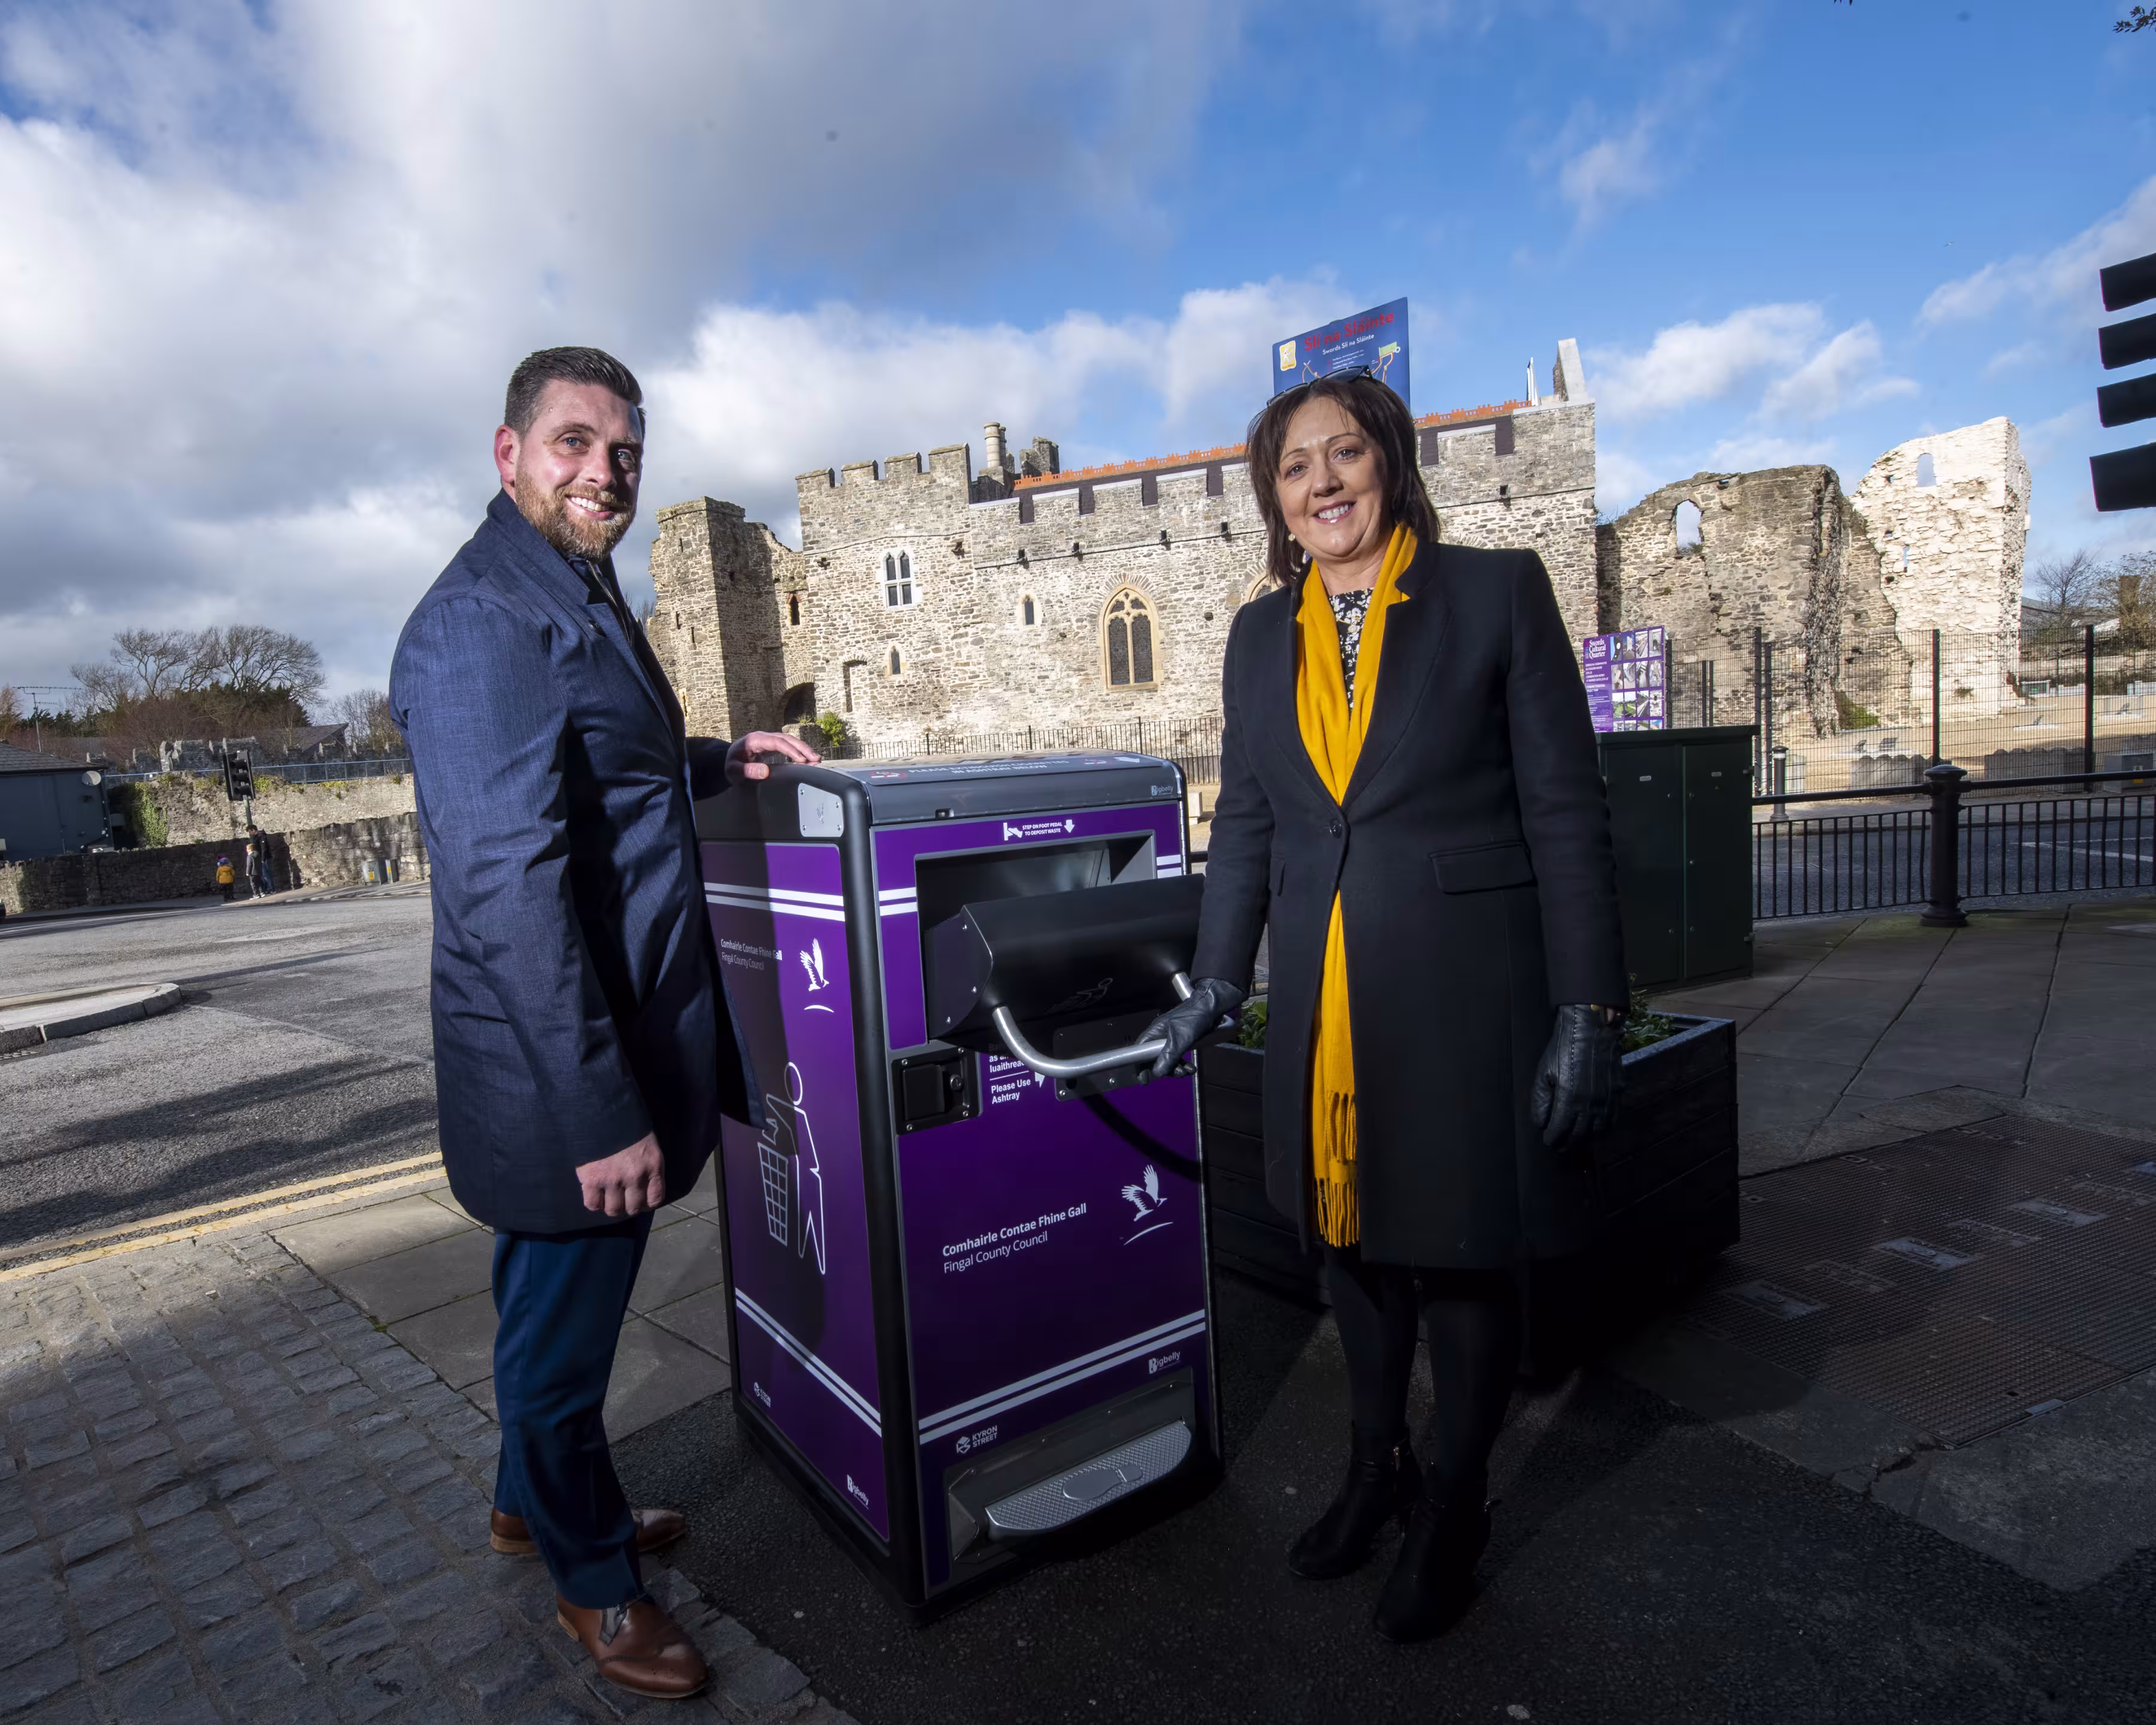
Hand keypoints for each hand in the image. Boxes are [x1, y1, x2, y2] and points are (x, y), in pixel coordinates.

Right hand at [576, 1132, 666, 1217]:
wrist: (602, 1113)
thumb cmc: (626, 1125)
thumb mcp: (647, 1143)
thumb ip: (648, 1165)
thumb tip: (643, 1185)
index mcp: (652, 1165)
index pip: (655, 1198)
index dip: (647, 1204)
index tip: (641, 1201)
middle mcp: (635, 1176)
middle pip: (634, 1208)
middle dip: (629, 1206)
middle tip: (622, 1200)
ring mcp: (613, 1180)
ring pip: (614, 1210)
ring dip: (611, 1206)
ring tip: (608, 1198)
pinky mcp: (592, 1180)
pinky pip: (593, 1204)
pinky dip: (594, 1203)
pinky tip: (595, 1195)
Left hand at [726, 731, 821, 782]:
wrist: (726, 761)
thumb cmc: (730, 766)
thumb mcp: (734, 771)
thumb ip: (747, 771)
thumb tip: (766, 772)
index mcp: (754, 740)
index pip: (777, 742)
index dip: (790, 750)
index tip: (801, 759)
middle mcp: (763, 737)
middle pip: (787, 738)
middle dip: (802, 747)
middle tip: (816, 758)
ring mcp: (768, 740)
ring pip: (789, 740)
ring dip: (803, 748)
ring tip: (816, 759)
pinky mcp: (771, 745)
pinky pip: (787, 745)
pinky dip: (798, 751)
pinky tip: (807, 758)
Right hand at [1140, 979, 1246, 1079]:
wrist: (1211, 1007)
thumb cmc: (1194, 1016)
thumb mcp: (1180, 1038)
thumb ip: (1168, 1056)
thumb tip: (1157, 1073)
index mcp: (1154, 1033)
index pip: (1140, 1052)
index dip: (1141, 1067)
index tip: (1146, 1080)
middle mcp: (1160, 1037)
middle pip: (1155, 1059)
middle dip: (1166, 1069)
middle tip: (1178, 1073)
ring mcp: (1171, 1039)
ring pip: (1168, 1060)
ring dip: (1177, 1069)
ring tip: (1188, 1071)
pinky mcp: (1181, 1042)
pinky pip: (1178, 1057)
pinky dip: (1183, 1064)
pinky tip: (1191, 1068)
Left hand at [1529, 1004, 1625, 1151]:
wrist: (1592, 1030)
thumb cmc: (1562, 1050)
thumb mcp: (1543, 1073)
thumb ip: (1540, 1101)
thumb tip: (1540, 1124)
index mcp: (1569, 1099)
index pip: (1559, 1131)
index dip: (1552, 1139)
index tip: (1548, 1141)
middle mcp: (1590, 1104)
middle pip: (1579, 1136)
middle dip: (1568, 1144)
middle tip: (1559, 1146)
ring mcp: (1607, 1101)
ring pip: (1597, 1132)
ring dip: (1585, 1141)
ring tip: (1575, 1142)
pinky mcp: (1618, 1095)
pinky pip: (1612, 1121)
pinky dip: (1602, 1131)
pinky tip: (1594, 1132)